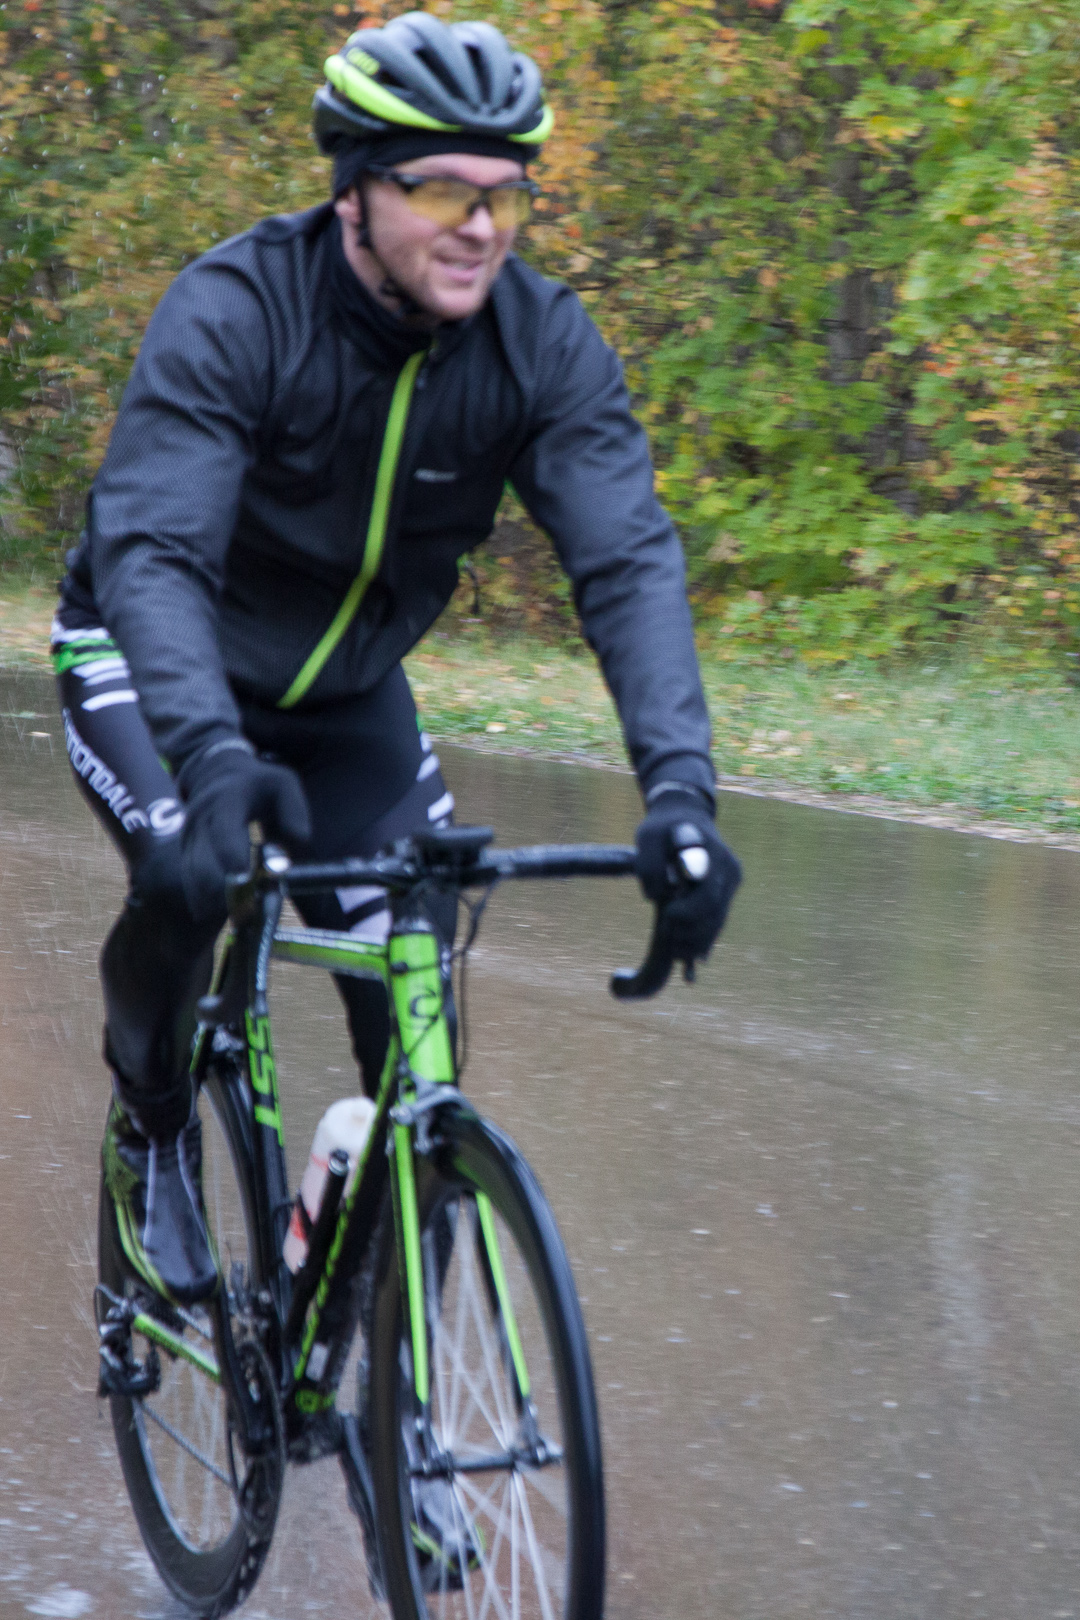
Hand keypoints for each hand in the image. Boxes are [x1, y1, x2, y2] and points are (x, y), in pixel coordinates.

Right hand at [178, 744, 310, 921]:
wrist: (217, 773)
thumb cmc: (258, 784)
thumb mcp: (284, 785)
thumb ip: (295, 811)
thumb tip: (297, 842)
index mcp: (227, 799)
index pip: (224, 828)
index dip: (230, 853)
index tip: (241, 877)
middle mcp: (200, 817)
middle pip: (202, 862)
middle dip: (223, 890)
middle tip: (248, 910)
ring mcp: (188, 835)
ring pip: (193, 876)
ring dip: (213, 900)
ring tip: (240, 914)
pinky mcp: (185, 851)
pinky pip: (190, 880)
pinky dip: (206, 899)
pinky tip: (224, 910)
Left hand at [635, 789, 740, 962]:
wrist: (685, 815)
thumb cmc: (663, 826)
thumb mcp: (647, 836)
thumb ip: (649, 863)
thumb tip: (655, 897)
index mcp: (713, 855)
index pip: (708, 894)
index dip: (690, 913)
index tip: (668, 915)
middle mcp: (729, 870)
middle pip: (715, 914)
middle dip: (691, 932)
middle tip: (668, 941)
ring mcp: (731, 883)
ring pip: (718, 922)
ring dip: (697, 942)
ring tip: (676, 955)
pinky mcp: (726, 894)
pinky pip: (717, 922)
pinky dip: (704, 941)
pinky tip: (693, 962)